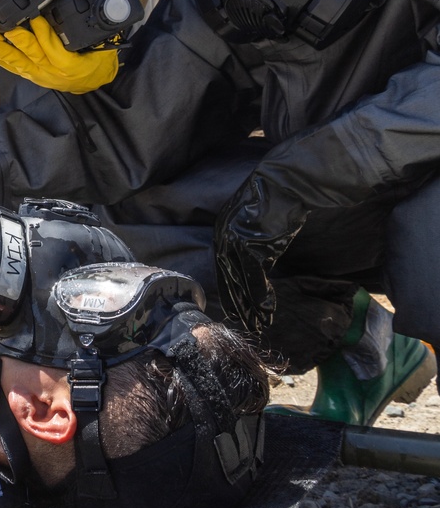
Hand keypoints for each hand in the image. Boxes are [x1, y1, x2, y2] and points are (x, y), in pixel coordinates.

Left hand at [0, 14, 119, 92]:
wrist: (93, 81)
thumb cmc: (98, 61)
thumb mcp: (100, 46)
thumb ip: (86, 32)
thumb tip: (70, 10)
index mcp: (72, 66)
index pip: (54, 47)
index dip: (43, 31)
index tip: (34, 15)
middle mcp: (53, 73)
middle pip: (33, 55)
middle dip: (17, 40)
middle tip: (4, 27)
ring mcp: (41, 76)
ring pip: (19, 63)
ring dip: (2, 50)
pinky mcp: (33, 77)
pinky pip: (14, 68)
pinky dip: (1, 58)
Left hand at [214, 171, 308, 333]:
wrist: (285, 183)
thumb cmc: (276, 202)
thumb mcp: (256, 225)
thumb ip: (252, 245)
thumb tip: (257, 266)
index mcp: (222, 232)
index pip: (224, 270)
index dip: (232, 292)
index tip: (238, 312)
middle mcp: (223, 237)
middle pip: (229, 279)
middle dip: (239, 305)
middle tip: (248, 325)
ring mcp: (234, 241)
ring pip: (240, 281)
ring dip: (251, 305)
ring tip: (261, 323)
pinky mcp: (249, 243)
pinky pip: (253, 276)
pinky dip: (260, 294)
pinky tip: (267, 309)